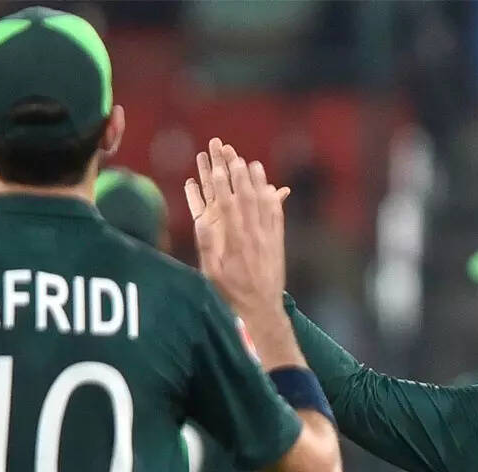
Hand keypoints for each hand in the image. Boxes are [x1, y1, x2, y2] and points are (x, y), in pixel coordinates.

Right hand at [184, 138, 289, 322]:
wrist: (261, 309)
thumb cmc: (231, 294)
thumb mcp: (211, 273)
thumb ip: (207, 245)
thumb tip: (200, 220)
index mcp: (234, 242)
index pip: (227, 206)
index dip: (221, 184)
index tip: (215, 167)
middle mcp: (253, 236)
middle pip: (246, 198)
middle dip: (238, 175)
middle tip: (232, 155)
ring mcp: (268, 238)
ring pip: (263, 204)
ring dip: (258, 182)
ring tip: (252, 163)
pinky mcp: (277, 243)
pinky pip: (277, 216)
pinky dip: (274, 200)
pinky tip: (272, 188)